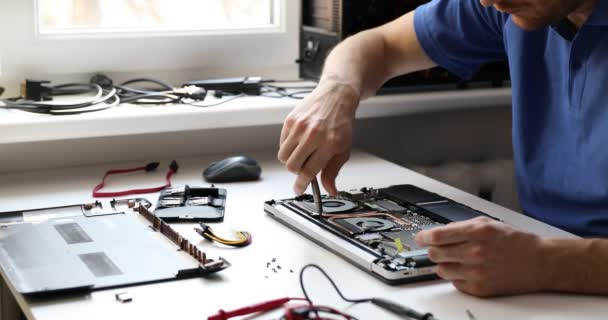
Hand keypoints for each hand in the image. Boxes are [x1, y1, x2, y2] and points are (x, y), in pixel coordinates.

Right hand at [277, 76, 359, 195]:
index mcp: (329, 144)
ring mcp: (300, 127)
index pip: (309, 172)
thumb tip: (330, 190)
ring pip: (284, 156)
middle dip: (297, 171)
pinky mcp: (290, 120)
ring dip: (290, 160)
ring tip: (301, 153)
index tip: (299, 189)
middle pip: (293, 166)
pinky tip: (299, 141)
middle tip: (304, 167)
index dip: (302, 184)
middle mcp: (313, 135)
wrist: (336, 96)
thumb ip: (334, 170)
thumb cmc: (341, 122)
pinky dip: (288, 147)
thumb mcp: (343, 149)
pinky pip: (282, 143)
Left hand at [415, 217, 547, 296]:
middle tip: (438, 248)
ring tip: (457, 259)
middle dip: (434, 249)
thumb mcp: (488, 223)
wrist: (540, 262)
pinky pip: (454, 282)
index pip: (437, 236)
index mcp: (476, 233)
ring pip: (441, 269)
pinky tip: (468, 269)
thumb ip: (461, 226)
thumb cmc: (516, 242)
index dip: (424, 237)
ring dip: (444, 263)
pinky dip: (456, 275)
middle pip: (435, 253)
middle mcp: (475, 252)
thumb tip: (439, 232)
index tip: (420, 238)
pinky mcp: (479, 288)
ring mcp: (476, 272)